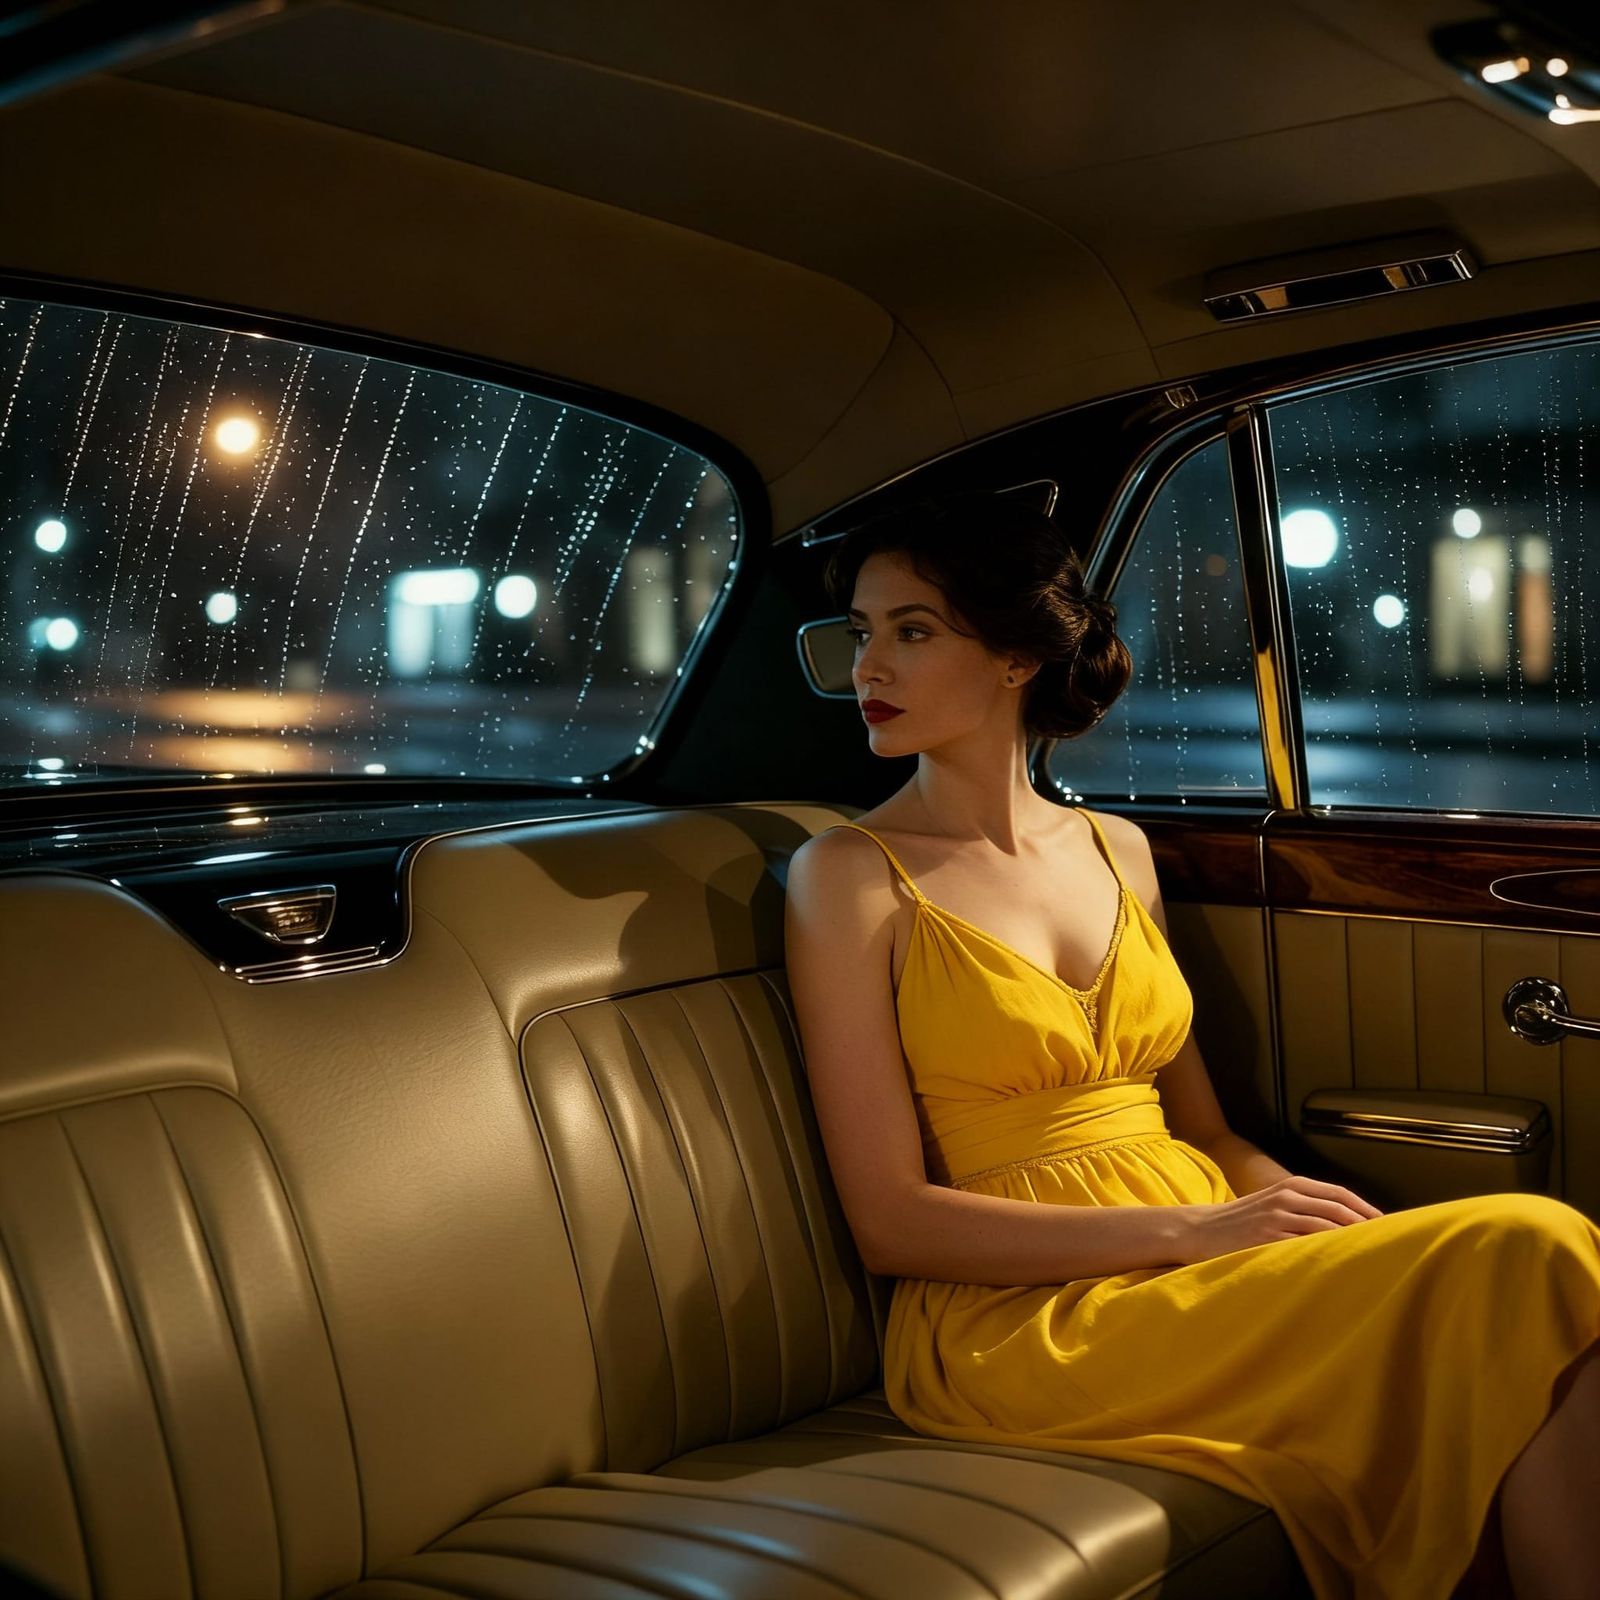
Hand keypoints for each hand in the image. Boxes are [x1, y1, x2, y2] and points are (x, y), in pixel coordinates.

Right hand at [1174, 1176, 1384, 1266]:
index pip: (1340, 1194)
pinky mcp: (1267, 1237)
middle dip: (1365, 1226)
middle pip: (1339, 1209)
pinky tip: (1338, 1265)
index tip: (1388, 1225)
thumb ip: (1304, 1208)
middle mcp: (1286, 1196)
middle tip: (1388, 1244)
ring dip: (1350, 1241)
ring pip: (1326, 1226)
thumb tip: (1344, 1225)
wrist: (1201, 1229)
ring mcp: (1277, 1216)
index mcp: (1291, 1185)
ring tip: (1371, 1256)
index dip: (1366, 1210)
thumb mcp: (1273, 1204)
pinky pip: (1304, 1245)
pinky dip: (1324, 1253)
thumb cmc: (1242, 1221)